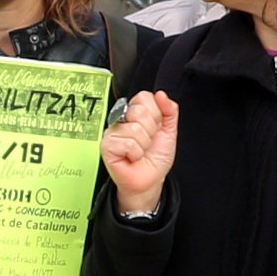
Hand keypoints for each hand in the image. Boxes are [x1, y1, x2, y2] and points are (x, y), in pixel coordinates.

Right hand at [102, 87, 178, 214]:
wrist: (150, 180)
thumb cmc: (155, 158)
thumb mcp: (169, 131)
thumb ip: (169, 111)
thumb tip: (161, 95)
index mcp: (135, 112)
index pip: (144, 97)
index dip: (156, 114)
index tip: (155, 129)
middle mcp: (122, 120)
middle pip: (139, 111)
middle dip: (151, 130)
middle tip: (147, 142)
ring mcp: (113, 132)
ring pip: (135, 129)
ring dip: (144, 145)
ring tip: (140, 152)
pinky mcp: (107, 145)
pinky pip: (128, 143)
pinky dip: (135, 153)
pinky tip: (132, 157)